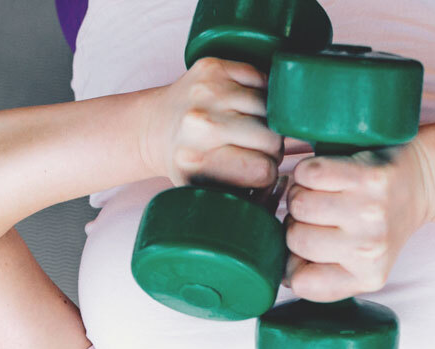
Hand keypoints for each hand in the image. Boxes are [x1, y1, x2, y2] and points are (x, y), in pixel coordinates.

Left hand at [142, 57, 284, 189]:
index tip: (258, 171)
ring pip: (271, 107)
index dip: (268, 173)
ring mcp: (207, 91)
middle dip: (271, 148)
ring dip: (268, 120)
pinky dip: (261, 92)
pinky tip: (246, 105)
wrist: (153, 128)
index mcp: (198, 161)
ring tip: (252, 127)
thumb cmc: (187, 163)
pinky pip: (262, 78)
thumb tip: (281, 185)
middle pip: (271, 139)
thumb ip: (244, 196)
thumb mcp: (208, 193)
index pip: (264, 170)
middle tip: (257, 150)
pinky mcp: (212, 66)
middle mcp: (201, 124)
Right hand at [283, 139, 434, 300]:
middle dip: (297, 223)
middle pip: (294, 238)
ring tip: (322, 194)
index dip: (294, 262)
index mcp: (366, 276)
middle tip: (319, 215)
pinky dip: (308, 170)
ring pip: (298, 204)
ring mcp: (370, 212)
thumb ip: (323, 276)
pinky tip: (327, 175)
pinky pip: (309, 174)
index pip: (302, 282)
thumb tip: (282, 271)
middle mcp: (370, 248)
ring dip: (300, 194)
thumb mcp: (360, 263)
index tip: (308, 247)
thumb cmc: (381, 222)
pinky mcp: (368, 177)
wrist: (423, 180)